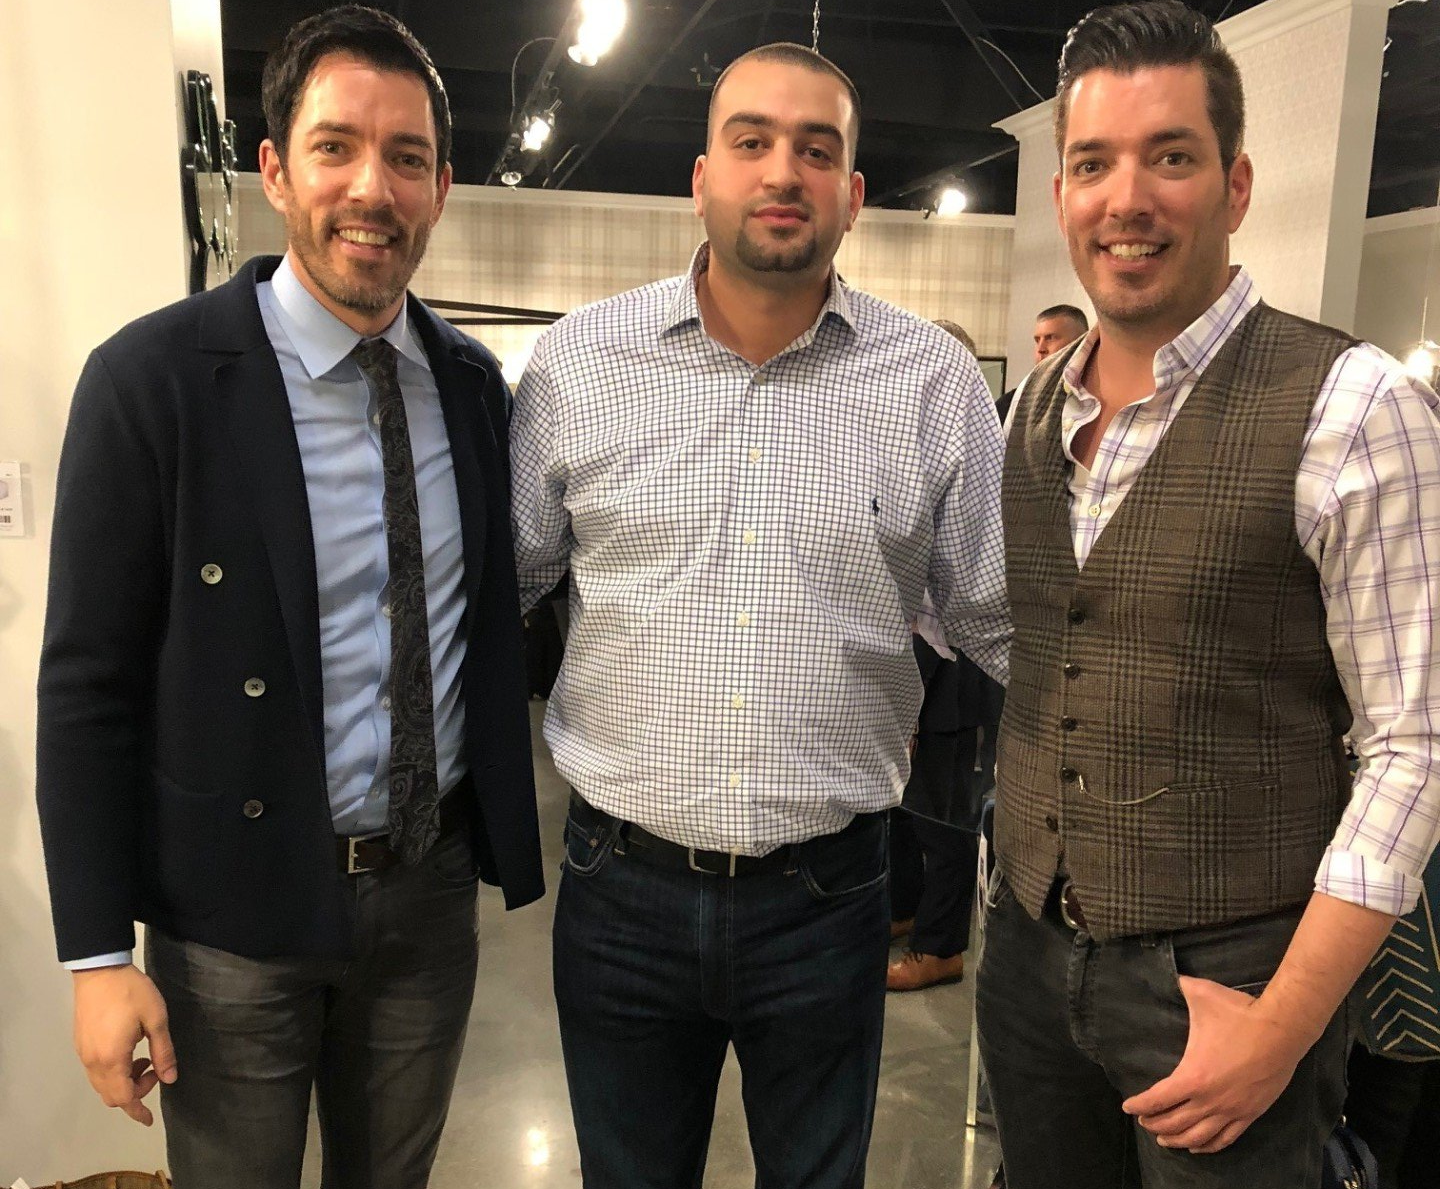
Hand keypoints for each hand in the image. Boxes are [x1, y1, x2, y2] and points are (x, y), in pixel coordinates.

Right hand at [72, 964, 176, 1124]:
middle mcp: (93, 1062)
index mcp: (112, 1059)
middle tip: (155, 1071)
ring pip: (101, 1084)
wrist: (99, 970)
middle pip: (111, 1095)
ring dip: (123, 1082)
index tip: (149, 1119)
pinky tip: (130, 1051)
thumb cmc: (131, 992)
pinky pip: (96, 1071)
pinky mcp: (80, 1044)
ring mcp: (83, 1054)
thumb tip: (170, 1079)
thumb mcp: (156, 1019)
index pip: (123, 1098)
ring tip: (145, 1059)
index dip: (137, 1110)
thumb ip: (163, 1052)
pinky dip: (113, 1072)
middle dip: (134, 1093)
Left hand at [1122, 975, 1302, 1154]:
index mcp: (1193, 1076)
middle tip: (1144, 1121)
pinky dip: (1208, 1146)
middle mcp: (1210, 1100)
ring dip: (1178, 1140)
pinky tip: (1198, 1147)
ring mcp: (1232, 1110)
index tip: (1127, 1107)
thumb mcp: (1202, 994)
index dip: (1140, 1105)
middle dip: (1155, 1124)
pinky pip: (1226, 1139)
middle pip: (1175, 1122)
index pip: (1158, 1099)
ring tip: (1164, 1140)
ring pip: (1198, 1136)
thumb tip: (1172, 976)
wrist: (1283, 1029)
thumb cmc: (1240, 1013)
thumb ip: (1182, 986)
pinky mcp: (1251, 1114)